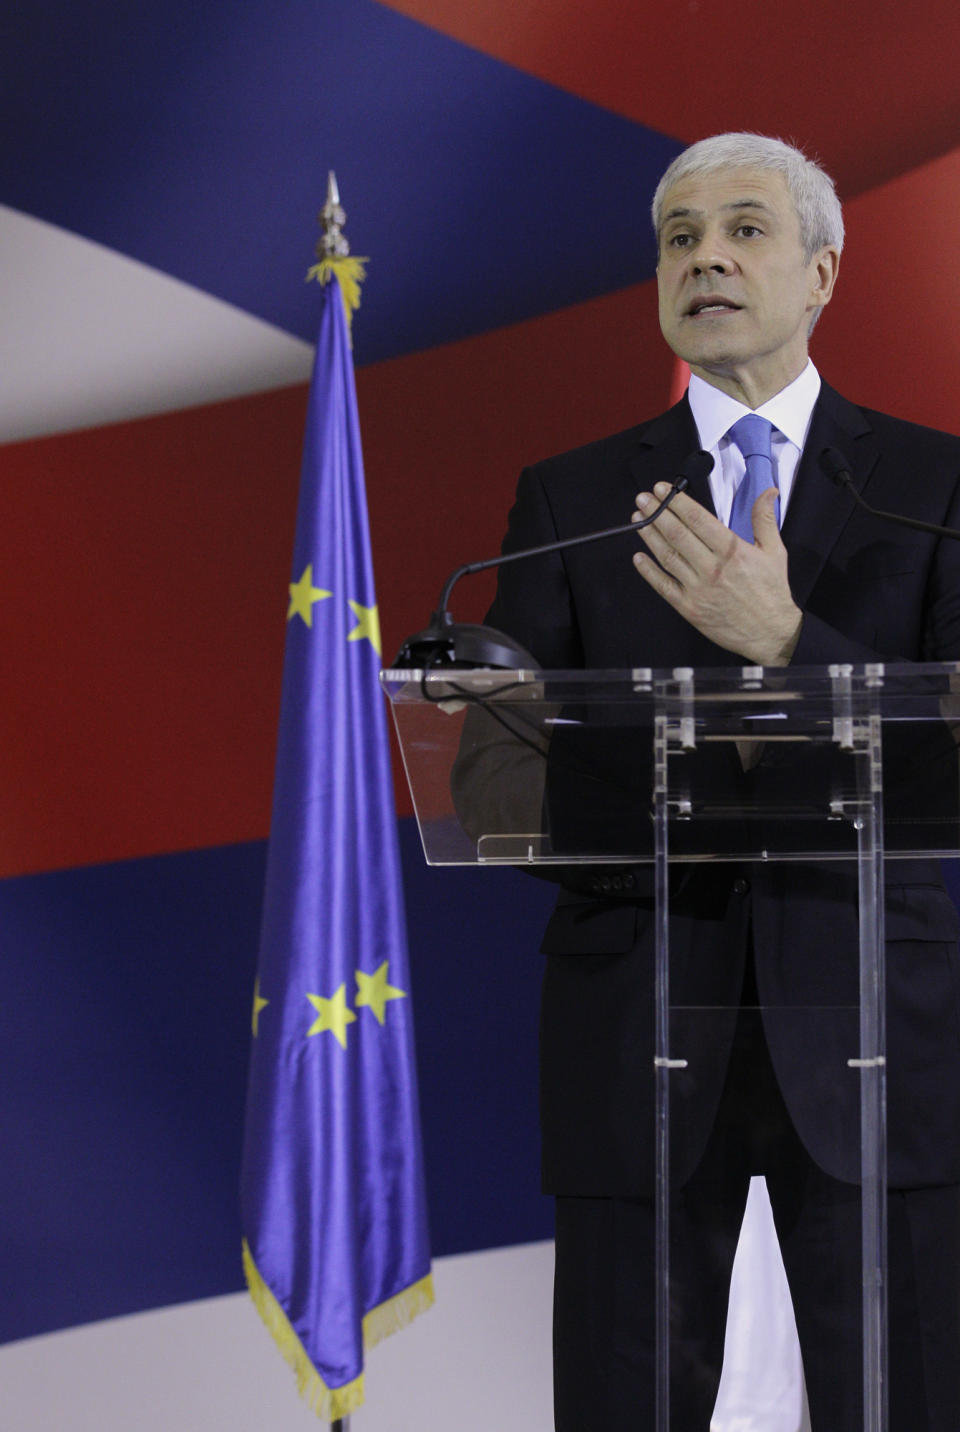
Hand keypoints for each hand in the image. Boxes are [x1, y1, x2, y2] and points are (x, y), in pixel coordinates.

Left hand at [631, 483, 801, 665]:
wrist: (771, 633)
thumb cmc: (771, 593)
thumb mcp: (774, 551)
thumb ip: (764, 519)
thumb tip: (769, 492)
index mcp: (732, 550)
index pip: (698, 519)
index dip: (676, 502)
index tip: (662, 490)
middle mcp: (713, 568)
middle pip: (678, 534)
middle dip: (657, 513)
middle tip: (643, 499)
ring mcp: (698, 589)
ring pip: (668, 556)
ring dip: (650, 536)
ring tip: (638, 520)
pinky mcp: (689, 608)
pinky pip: (664, 586)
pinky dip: (649, 571)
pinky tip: (639, 557)